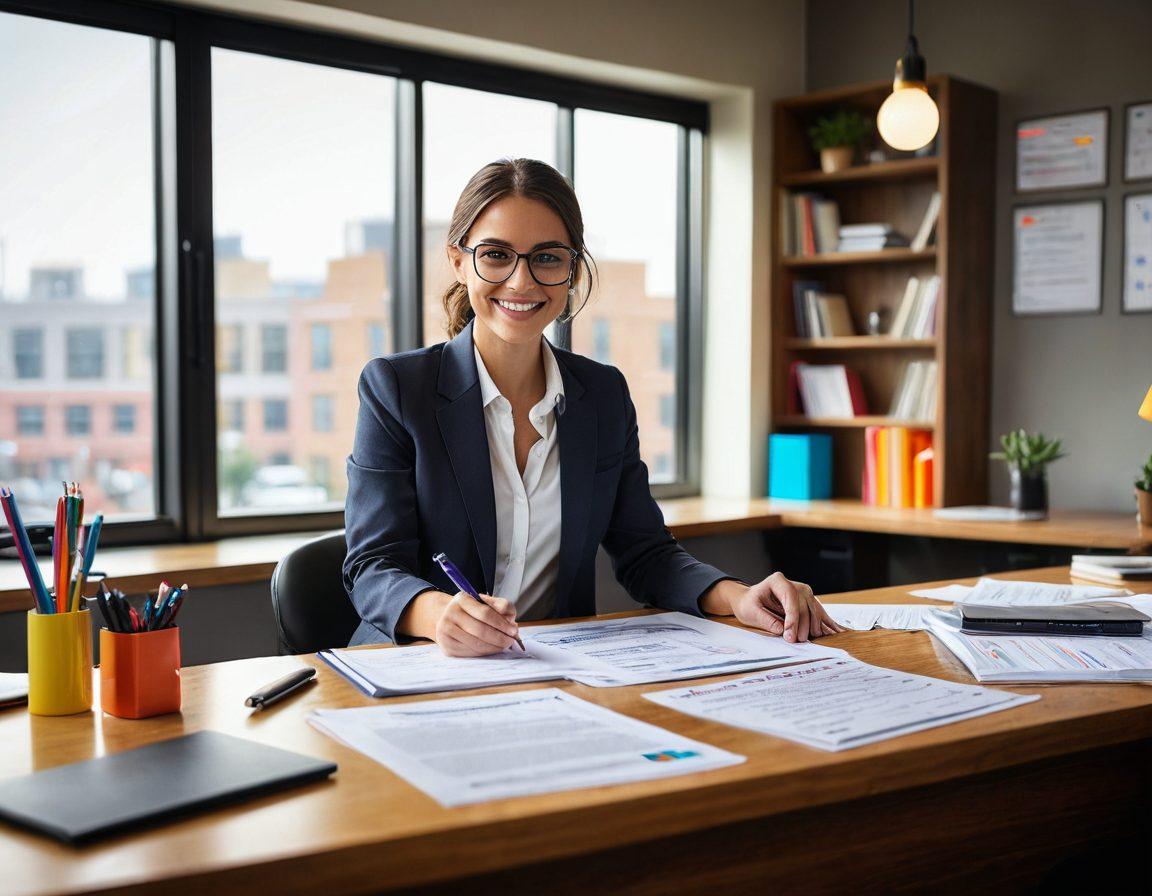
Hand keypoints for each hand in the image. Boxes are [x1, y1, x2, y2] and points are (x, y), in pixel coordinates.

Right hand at [435, 591, 520, 656]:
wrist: (452, 618)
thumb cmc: (474, 610)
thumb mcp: (489, 602)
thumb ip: (503, 606)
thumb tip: (509, 620)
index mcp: (462, 599)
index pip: (484, 613)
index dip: (501, 624)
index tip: (513, 630)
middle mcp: (450, 613)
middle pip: (480, 631)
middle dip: (499, 638)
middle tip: (510, 641)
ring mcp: (445, 631)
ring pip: (475, 644)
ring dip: (494, 647)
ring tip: (503, 645)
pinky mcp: (446, 646)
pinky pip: (470, 653)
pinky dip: (484, 652)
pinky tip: (491, 648)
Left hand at [704, 574, 844, 641]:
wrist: (750, 601)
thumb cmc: (749, 604)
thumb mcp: (750, 612)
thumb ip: (766, 620)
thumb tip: (783, 630)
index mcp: (777, 580)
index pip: (790, 597)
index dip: (792, 616)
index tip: (789, 633)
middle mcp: (793, 584)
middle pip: (803, 604)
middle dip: (802, 624)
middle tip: (797, 641)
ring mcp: (803, 591)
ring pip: (814, 608)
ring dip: (813, 625)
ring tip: (811, 640)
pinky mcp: (808, 601)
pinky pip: (818, 611)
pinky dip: (825, 622)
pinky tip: (835, 631)